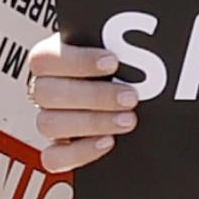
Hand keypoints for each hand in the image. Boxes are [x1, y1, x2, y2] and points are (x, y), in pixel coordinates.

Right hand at [29, 35, 138, 172]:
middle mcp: (44, 90)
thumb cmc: (126, 67)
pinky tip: (108, 143)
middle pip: (46, 93)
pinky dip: (79, 153)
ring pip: (48, 125)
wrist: (139, 92)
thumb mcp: (122, 49)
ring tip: (128, 120)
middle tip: (131, 97)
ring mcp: (50, 120)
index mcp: (52, 60)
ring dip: (91, 123)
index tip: (113, 62)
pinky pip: (53, 159)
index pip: (45, 57)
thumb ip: (125, 44)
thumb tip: (155, 40)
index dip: (77, 61)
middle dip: (93, 95)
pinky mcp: (58, 150)